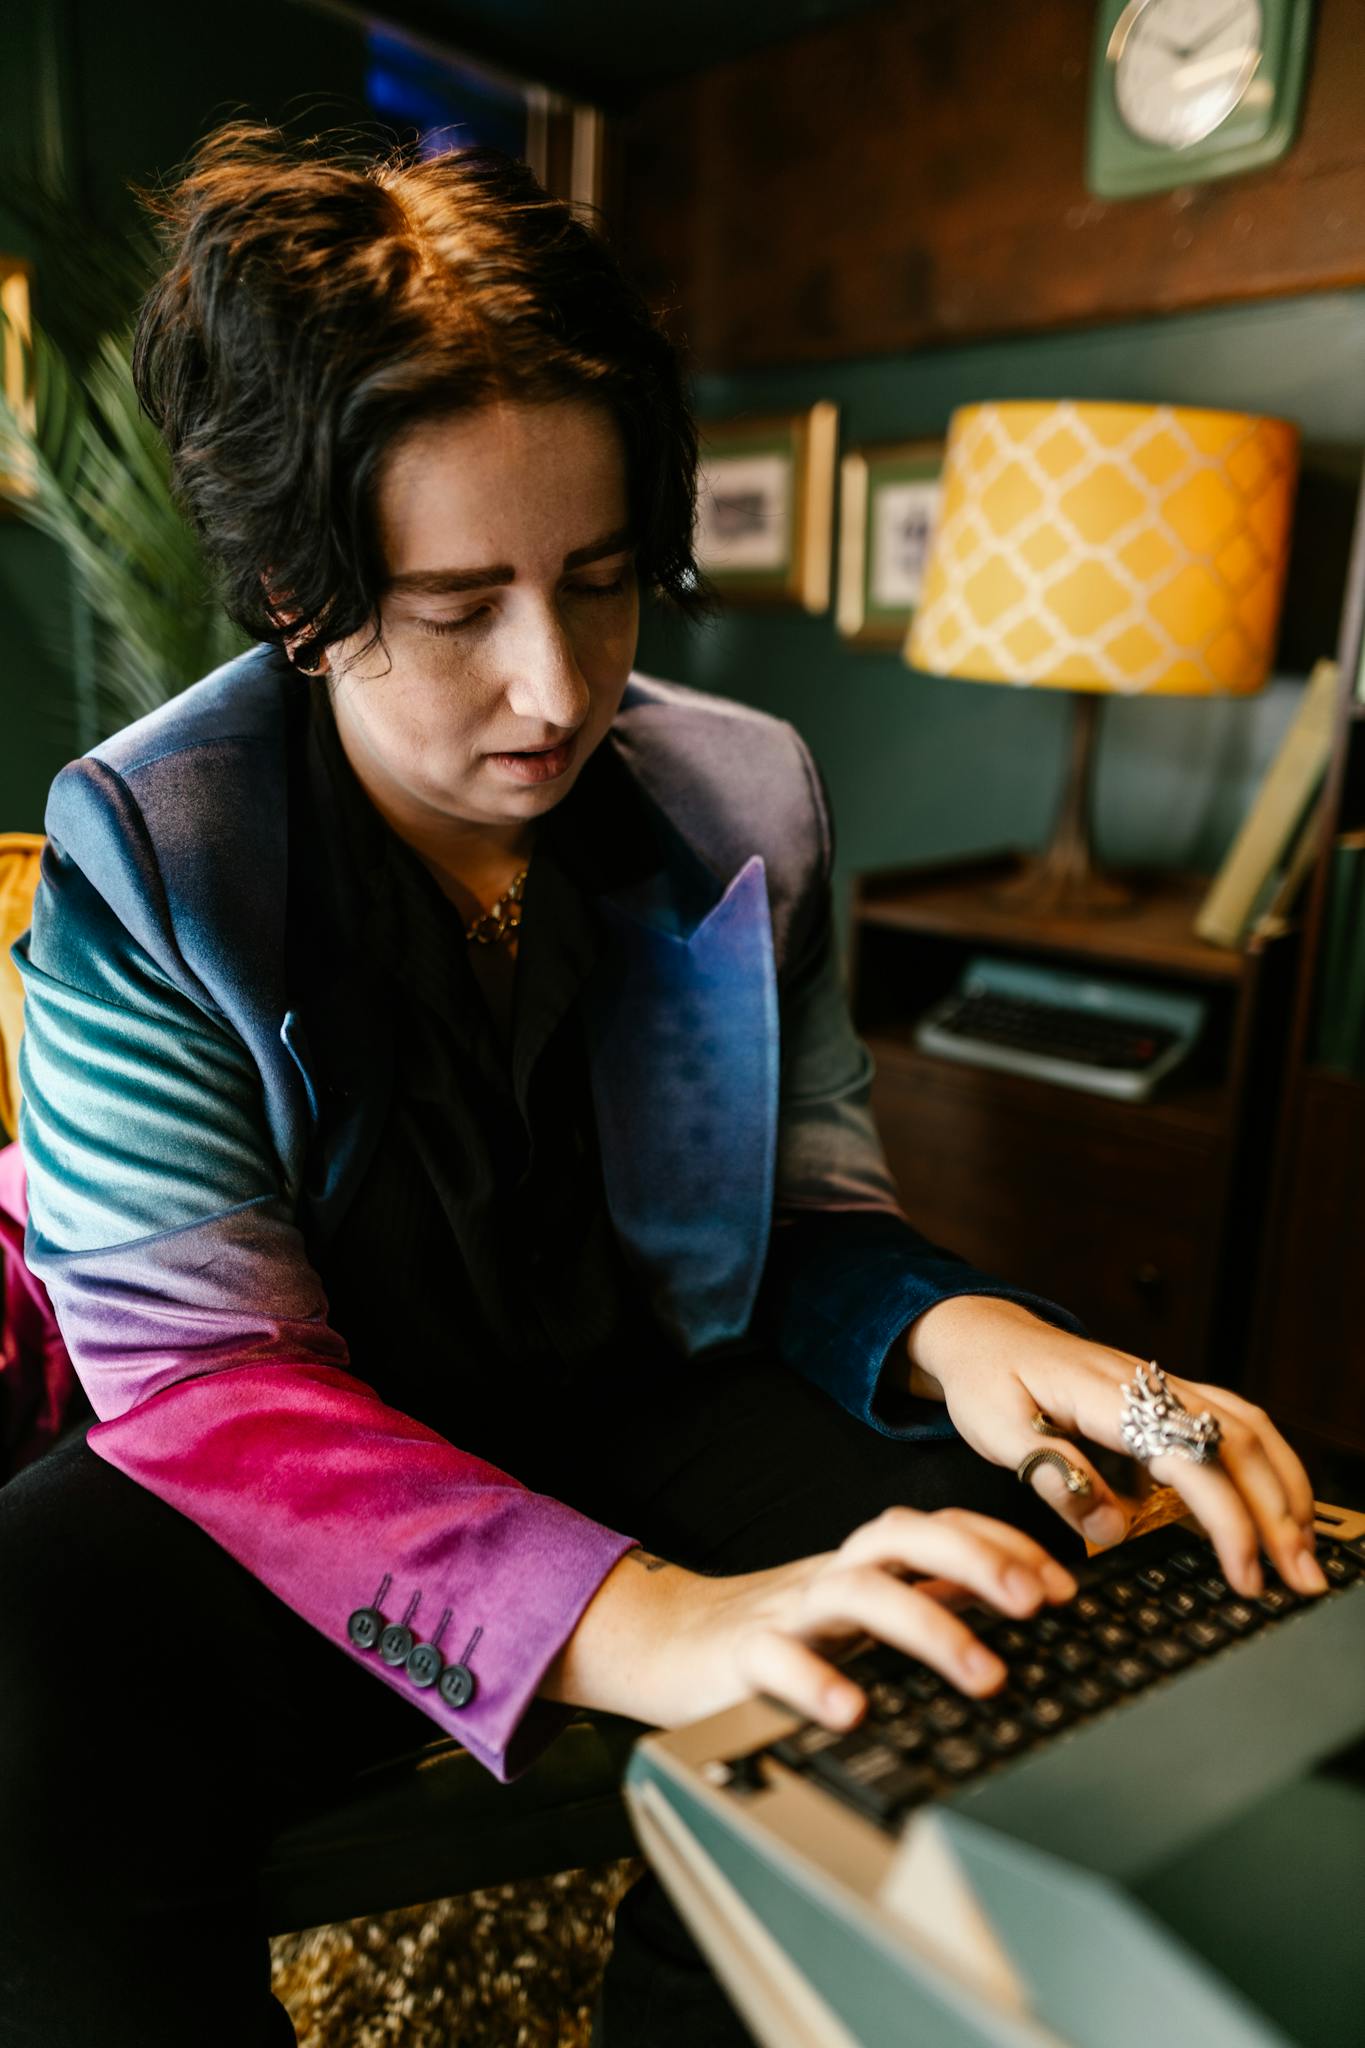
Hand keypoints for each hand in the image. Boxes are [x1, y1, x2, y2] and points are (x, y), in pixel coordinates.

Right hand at [660, 1505, 1077, 1731]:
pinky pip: (779, 1659)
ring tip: (983, 1675)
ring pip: (859, 1595)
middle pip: (905, 1539)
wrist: (665, 1641)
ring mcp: (789, 1612)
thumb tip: (1021, 1600)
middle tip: (1036, 1603)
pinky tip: (853, 1710)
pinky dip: (816, 1680)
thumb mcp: (861, 1609)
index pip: (939, 1527)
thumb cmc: (779, 1630)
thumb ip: (927, 1598)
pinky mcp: (741, 1655)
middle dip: (976, 1562)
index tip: (1063, 1584)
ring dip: (929, 1627)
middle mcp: (833, 1575)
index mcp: (864, 1562)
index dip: (1003, 1545)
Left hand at [906, 1297, 1325, 1602]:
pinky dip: (1269, 1463)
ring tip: (1303, 1551)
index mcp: (1108, 1396)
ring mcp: (1164, 1387)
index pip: (1191, 1460)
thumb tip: (1113, 1528)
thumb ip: (1053, 1476)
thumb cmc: (987, 1382)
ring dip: (1286, 1489)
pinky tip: (1279, 1503)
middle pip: (1239, 1443)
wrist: (984, 1333)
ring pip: (1250, 1428)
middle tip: (1302, 1579)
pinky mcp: (1167, 1396)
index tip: (1245, 1574)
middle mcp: (1150, 1385)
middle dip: (1280, 1514)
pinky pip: (1236, 1421)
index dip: (1227, 1520)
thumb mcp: (995, 1431)